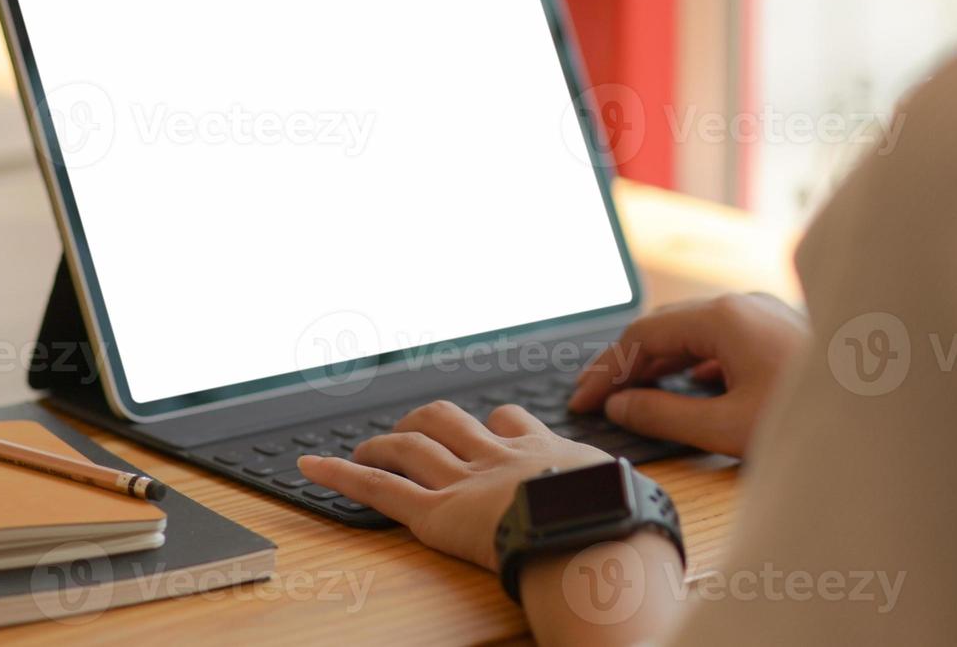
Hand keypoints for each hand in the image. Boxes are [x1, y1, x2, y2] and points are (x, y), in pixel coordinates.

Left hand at [297, 401, 608, 570]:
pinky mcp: (437, 512)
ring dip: (383, 444)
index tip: (490, 428)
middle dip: (427, 422)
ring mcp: (465, 480)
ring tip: (368, 448)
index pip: (514, 422)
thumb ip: (621, 498)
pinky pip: (380, 489)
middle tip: (414, 431)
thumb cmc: (622, 526)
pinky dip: (341, 476)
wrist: (596, 535)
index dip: (495, 425)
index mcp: (547, 451)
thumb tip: (644, 515)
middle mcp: (500, 455)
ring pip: (411, 446)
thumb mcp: (630, 500)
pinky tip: (312, 468)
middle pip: (452, 420)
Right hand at [567, 293, 808, 457]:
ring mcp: (764, 315)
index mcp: (724, 316)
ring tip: (632, 398)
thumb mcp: (726, 426)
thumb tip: (620, 407)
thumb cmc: (811, 417)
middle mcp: (742, 304)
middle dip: (628, 365)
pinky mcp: (780, 334)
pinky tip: (689, 390)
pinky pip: (723, 342)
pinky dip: (694, 365)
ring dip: (660, 365)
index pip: (643, 335)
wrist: (889, 416)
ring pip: (695, 334)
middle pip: (666, 329)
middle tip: (595, 401)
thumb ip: (664, 415)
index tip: (581, 401)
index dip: (606, 369)